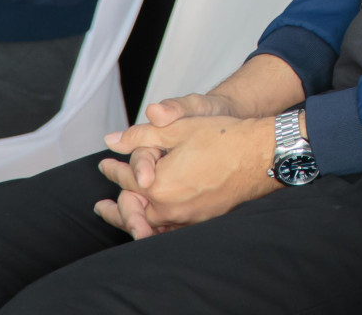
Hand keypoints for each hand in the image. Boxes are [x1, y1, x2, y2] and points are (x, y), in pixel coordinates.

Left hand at [95, 112, 279, 233]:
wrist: (260, 154)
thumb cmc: (222, 137)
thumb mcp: (178, 128)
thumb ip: (140, 136)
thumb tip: (111, 140)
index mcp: (158, 186)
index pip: (126, 178)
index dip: (113, 169)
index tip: (105, 165)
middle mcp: (170, 209)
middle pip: (132, 210)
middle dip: (115, 206)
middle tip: (101, 207)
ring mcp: (187, 219)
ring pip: (150, 225)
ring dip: (133, 220)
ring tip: (121, 220)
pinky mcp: (202, 222)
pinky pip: (171, 232)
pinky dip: (156, 230)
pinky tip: (153, 228)